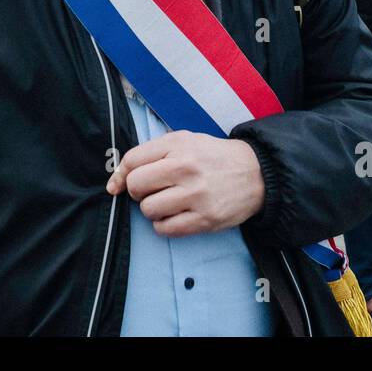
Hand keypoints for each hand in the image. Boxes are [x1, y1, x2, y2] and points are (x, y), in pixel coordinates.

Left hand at [106, 131, 263, 236]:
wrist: (256, 173)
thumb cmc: (213, 157)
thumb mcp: (184, 141)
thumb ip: (150, 154)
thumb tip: (115, 182)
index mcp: (178, 145)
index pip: (132, 161)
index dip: (121, 174)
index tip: (119, 184)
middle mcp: (186, 168)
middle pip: (135, 185)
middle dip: (137, 191)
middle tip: (151, 190)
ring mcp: (196, 195)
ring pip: (148, 209)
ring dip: (152, 209)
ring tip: (167, 202)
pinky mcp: (205, 219)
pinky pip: (165, 229)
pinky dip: (164, 225)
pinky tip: (176, 215)